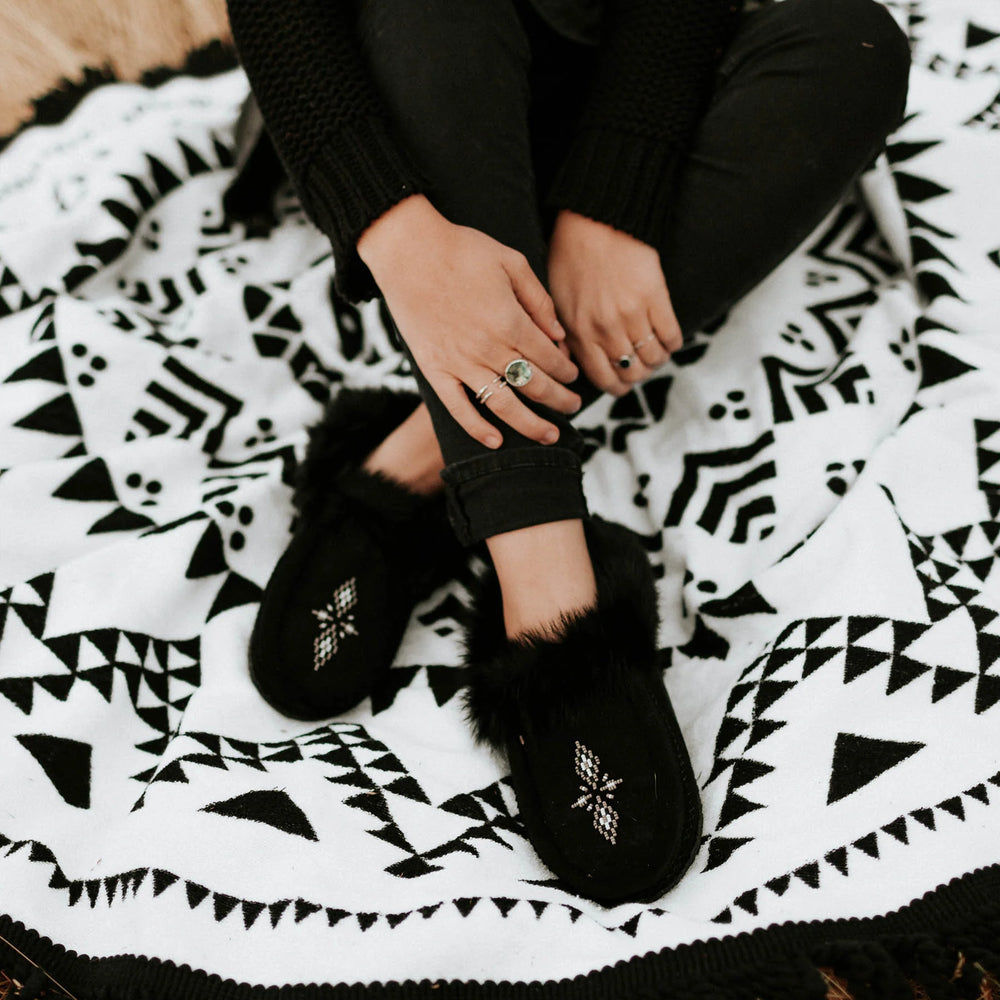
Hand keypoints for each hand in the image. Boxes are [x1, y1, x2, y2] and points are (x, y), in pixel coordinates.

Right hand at [358, 195, 579, 447]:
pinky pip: (459, 408)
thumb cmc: (461, 249)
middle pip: (535, 386)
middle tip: (573, 407)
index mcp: (511, 322)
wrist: (408, 250)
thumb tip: (558, 334)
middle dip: (560, 400)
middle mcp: (489, 348)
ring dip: (531, 425)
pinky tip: (496, 442)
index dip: (567, 370)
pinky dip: (477, 428)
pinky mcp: (435, 370)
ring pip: (504, 406)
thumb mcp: (511, 262)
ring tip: (550, 436)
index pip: (550, 358)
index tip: (574, 375)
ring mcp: (460, 363)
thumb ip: (539, 299)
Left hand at [548, 210, 681, 395]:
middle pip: (632, 373)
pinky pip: (671, 337)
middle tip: (639, 366)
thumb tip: (581, 364)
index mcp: (580, 332)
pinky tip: (666, 337)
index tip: (622, 383)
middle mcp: (606, 329)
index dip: (617, 387)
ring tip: (654, 352)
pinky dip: (671, 344)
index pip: (604, 378)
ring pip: (653, 359)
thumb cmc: (572, 258)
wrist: (594, 221)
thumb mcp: (559, 302)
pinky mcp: (655, 298)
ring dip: (656, 360)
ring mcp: (632, 315)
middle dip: (637, 375)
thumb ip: (570, 335)